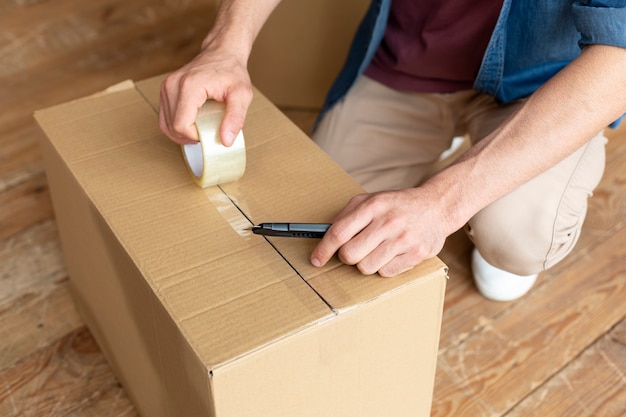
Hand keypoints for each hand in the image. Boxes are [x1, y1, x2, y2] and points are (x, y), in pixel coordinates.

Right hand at [159, 44, 252, 145]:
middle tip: (207, 131)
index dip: (195, 136)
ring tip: (200, 128)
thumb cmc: (232, 71)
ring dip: (182, 133)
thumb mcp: (242, 95)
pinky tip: (191, 124)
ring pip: (165, 124)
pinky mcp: (166, 89)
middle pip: (171, 127)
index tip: (211, 131)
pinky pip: (164, 117)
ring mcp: (166, 86)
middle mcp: (173, 85)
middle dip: (189, 136)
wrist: (222, 52)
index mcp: (190, 86)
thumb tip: (226, 141)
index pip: (181, 125)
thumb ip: (236, 118)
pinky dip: (176, 125)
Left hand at [310, 188, 451, 276]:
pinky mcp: (416, 254)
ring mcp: (404, 239)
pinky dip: (384, 266)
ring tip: (377, 249)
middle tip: (356, 249)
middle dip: (347, 256)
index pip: (339, 232)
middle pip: (350, 254)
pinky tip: (392, 253)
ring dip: (366, 262)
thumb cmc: (398, 205)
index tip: (316, 259)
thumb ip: (348, 215)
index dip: (324, 249)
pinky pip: (386, 273)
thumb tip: (325, 236)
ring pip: (366, 267)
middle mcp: (389, 222)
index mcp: (374, 205)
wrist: (437, 206)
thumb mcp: (372, 199)